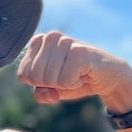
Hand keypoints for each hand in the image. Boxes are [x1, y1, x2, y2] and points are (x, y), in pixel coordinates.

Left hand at [17, 32, 131, 109]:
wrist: (108, 77)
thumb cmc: (77, 79)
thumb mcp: (53, 90)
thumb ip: (41, 94)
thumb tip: (44, 92)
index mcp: (38, 41)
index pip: (23, 74)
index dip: (39, 85)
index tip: (56, 77)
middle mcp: (50, 37)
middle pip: (35, 78)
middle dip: (52, 85)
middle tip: (68, 76)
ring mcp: (65, 42)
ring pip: (49, 80)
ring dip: (65, 84)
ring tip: (77, 74)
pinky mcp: (79, 51)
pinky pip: (64, 81)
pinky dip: (75, 84)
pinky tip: (84, 74)